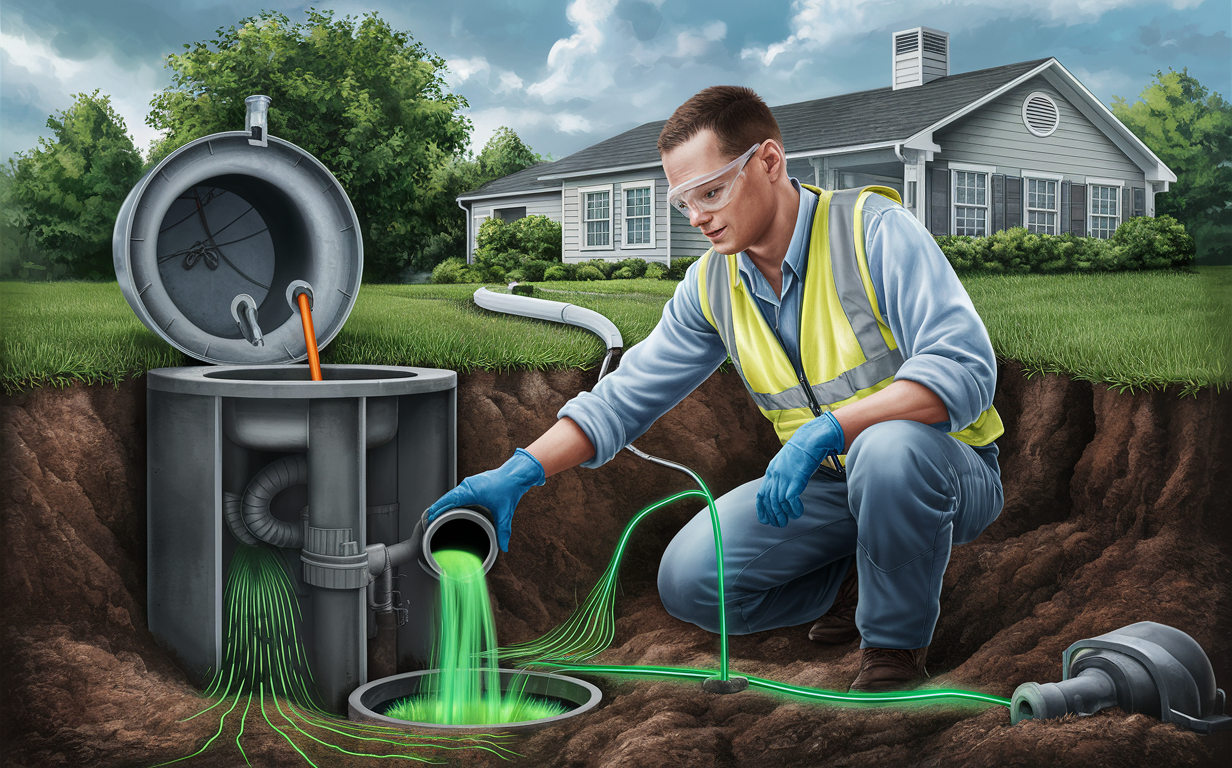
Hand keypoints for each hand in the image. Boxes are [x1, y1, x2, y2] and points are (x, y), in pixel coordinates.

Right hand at [425, 448, 545, 551]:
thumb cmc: (509, 488)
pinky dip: (450, 500)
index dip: (437, 509)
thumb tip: (504, 546)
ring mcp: (469, 483)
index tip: (429, 518)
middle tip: (428, 521)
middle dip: (437, 509)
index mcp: (471, 490)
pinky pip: (457, 492)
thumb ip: (503, 531)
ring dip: (443, 504)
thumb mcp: (505, 513)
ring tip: (435, 515)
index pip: (448, 500)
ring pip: (451, 495)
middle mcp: (467, 485)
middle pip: (446, 498)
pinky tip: (449, 508)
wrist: (515, 474)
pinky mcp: (472, 484)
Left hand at [756, 411, 844, 526]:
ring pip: (778, 501)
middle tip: (779, 524)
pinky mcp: (795, 479)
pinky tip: (798, 513)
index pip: (761, 493)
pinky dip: (793, 508)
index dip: (762, 508)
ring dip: (783, 514)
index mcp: (771, 471)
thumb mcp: (787, 463)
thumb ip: (783, 474)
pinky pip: (790, 499)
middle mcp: (775, 475)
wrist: (811, 439)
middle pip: (769, 500)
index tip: (765, 519)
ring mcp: (784, 477)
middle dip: (772, 515)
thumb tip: (785, 488)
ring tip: (787, 521)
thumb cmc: (803, 451)